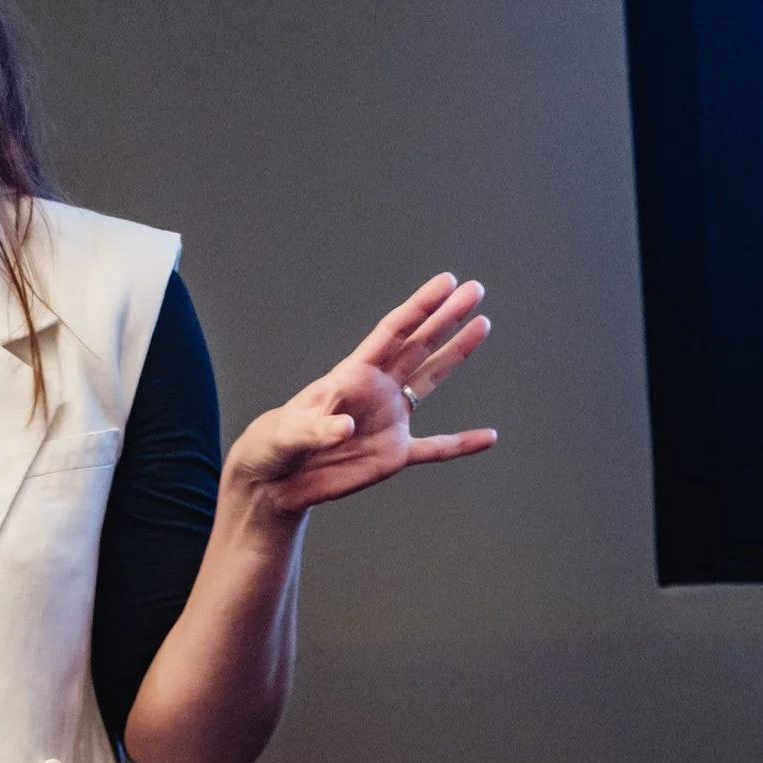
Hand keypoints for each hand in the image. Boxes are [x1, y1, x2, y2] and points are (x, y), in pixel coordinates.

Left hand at [229, 273, 497, 515]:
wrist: (275, 479)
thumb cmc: (275, 444)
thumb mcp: (290, 433)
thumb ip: (317, 429)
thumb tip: (345, 427)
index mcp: (352, 375)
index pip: (393, 332)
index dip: (420, 307)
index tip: (446, 283)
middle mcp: (377, 389)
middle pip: (419, 345)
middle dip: (447, 317)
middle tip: (476, 289)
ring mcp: (388, 420)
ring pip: (430, 380)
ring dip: (456, 354)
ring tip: (482, 325)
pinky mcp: (392, 454)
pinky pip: (435, 448)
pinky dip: (461, 445)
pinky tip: (488, 437)